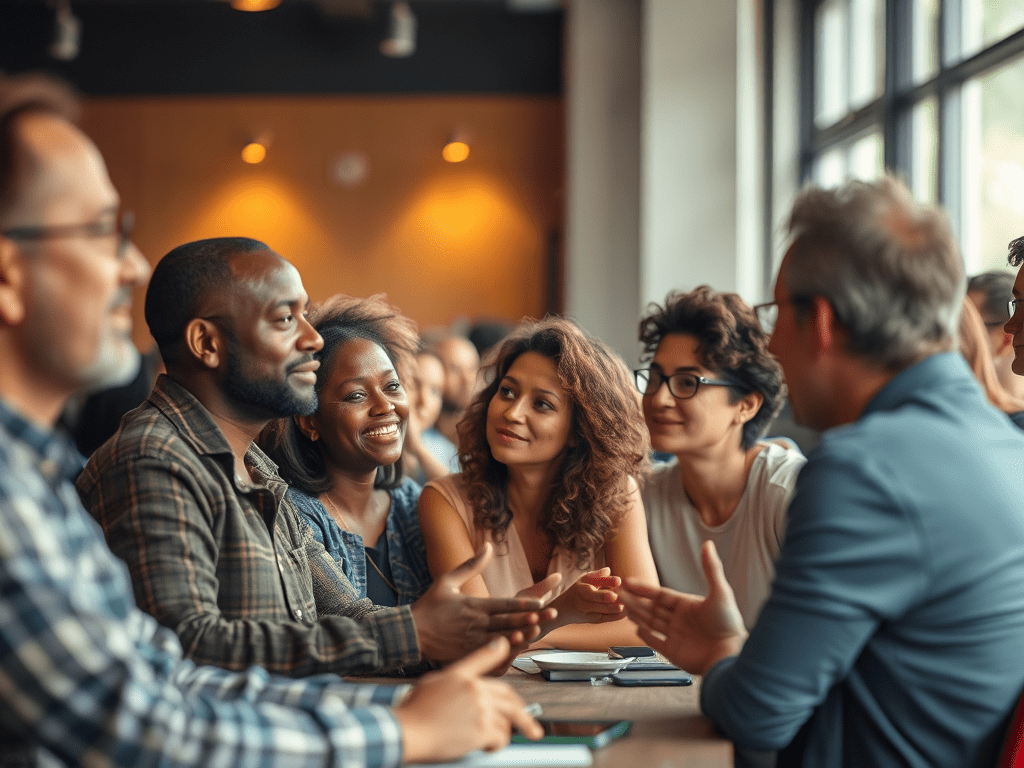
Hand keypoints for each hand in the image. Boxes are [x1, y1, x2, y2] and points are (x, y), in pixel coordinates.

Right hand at [395, 637, 543, 762]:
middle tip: (531, 727)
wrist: (408, 730)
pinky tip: (486, 747)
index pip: (486, 657)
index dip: (500, 650)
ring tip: (493, 741)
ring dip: (502, 733)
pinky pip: (501, 737)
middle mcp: (476, 689)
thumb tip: (465, 679)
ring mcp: (481, 708)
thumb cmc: (414, 710)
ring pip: (506, 720)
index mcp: (462, 675)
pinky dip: (496, 745)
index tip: (509, 644)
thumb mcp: (433, 681)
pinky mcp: (482, 729)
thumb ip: (455, 676)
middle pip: (509, 697)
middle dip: (523, 714)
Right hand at [411, 542, 557, 663]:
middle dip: (530, 619)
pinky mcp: (468, 653)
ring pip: (503, 639)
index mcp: (473, 605)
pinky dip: (507, 652)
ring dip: (521, 636)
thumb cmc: (429, 606)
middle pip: (508, 622)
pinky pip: (491, 654)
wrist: (411, 633)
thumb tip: (488, 545)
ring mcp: (472, 640)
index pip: (504, 604)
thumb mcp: (447, 580)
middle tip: (548, 616)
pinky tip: (518, 650)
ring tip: (538, 633)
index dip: (524, 605)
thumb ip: (471, 564)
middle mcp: (475, 623)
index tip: (541, 603)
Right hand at [549, 567, 624, 627]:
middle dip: (607, 596)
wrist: (562, 610)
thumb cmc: (576, 591)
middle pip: (596, 597)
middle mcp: (583, 600)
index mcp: (581, 587)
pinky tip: (626, 612)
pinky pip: (607, 619)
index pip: (594, 582)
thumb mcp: (582, 580)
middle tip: (618, 595)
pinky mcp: (594, 621)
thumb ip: (596, 575)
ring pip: (603, 610)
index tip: (618, 580)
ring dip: (614, 608)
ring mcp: (588, 612)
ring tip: (625, 604)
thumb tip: (608, 570)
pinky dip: (616, 616)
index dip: (607, 581)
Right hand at [619, 541, 746, 674]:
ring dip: (636, 613)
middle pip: (652, 608)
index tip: (629, 582)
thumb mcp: (720, 592)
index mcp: (687, 606)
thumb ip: (711, 568)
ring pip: (651, 622)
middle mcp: (680, 620)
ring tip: (622, 605)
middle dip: (635, 600)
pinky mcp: (674, 653)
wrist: (730, 654)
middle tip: (618, 592)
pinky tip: (635, 627)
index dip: (644, 589)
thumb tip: (708, 544)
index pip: (661, 595)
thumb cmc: (728, 624)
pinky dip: (645, 635)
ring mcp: (676, 636)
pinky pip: (655, 642)